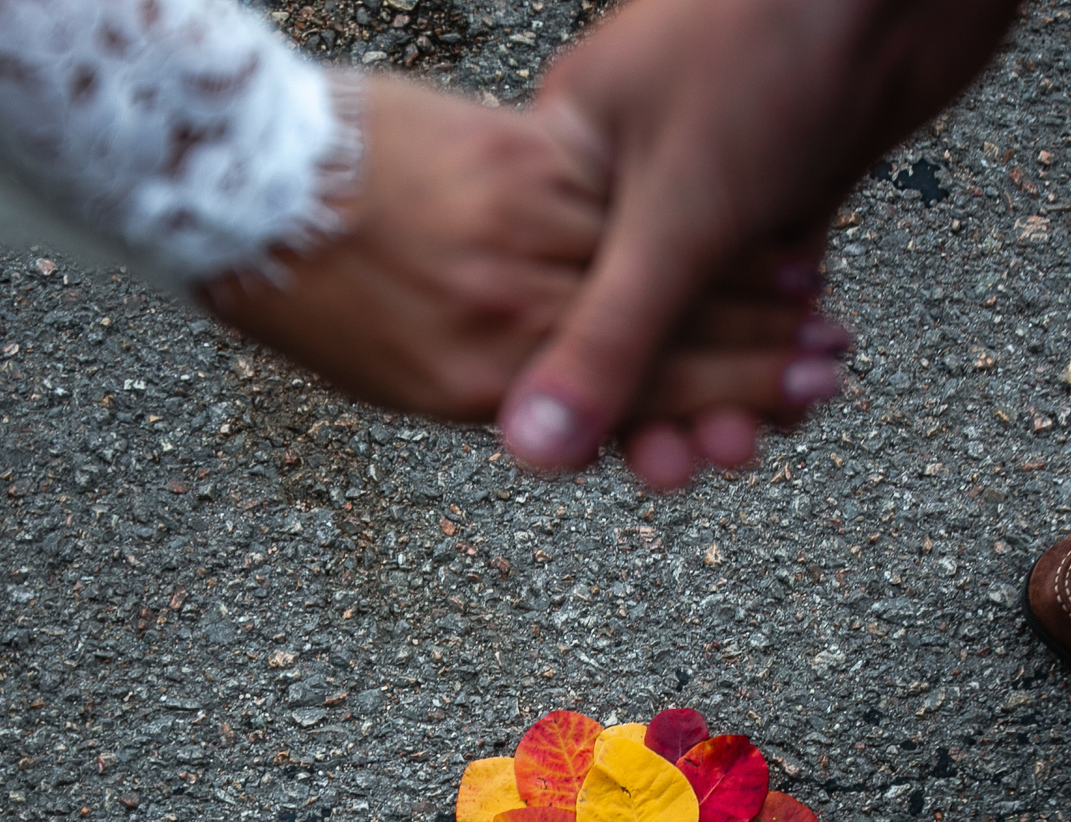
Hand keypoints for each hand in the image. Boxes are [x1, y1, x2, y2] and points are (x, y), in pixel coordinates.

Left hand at [203, 74, 822, 436]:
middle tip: (833, 366)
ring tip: (816, 297)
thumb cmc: (303, 291)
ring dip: (746, 283)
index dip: (713, 405)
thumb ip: (489, 383)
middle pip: (663, 339)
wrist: (237, 186)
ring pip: (652, 264)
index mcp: (479, 384)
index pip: (626, 401)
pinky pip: (615, 192)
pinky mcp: (510, 159)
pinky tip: (729, 206)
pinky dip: (681, 206)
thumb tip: (557, 408)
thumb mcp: (391, 373)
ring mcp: (513, 233)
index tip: (778, 413)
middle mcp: (508, 316)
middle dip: (758, 355)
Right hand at [500, 0, 1020, 483]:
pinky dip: (778, 351)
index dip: (587, 394)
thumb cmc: (762, 46)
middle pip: (634, 324)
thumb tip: (531, 454)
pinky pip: (768, 298)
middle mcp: (629, 177)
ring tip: (753, 440)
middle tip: (694, 467)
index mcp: (567, 160)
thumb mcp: (675, 213)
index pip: (555, 307)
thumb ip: (609, 339)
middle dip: (666, 405)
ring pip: (705, 320)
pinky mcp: (784, 189)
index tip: (617, 464)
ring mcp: (710, 184)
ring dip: (727, 389)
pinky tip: (797, 397)